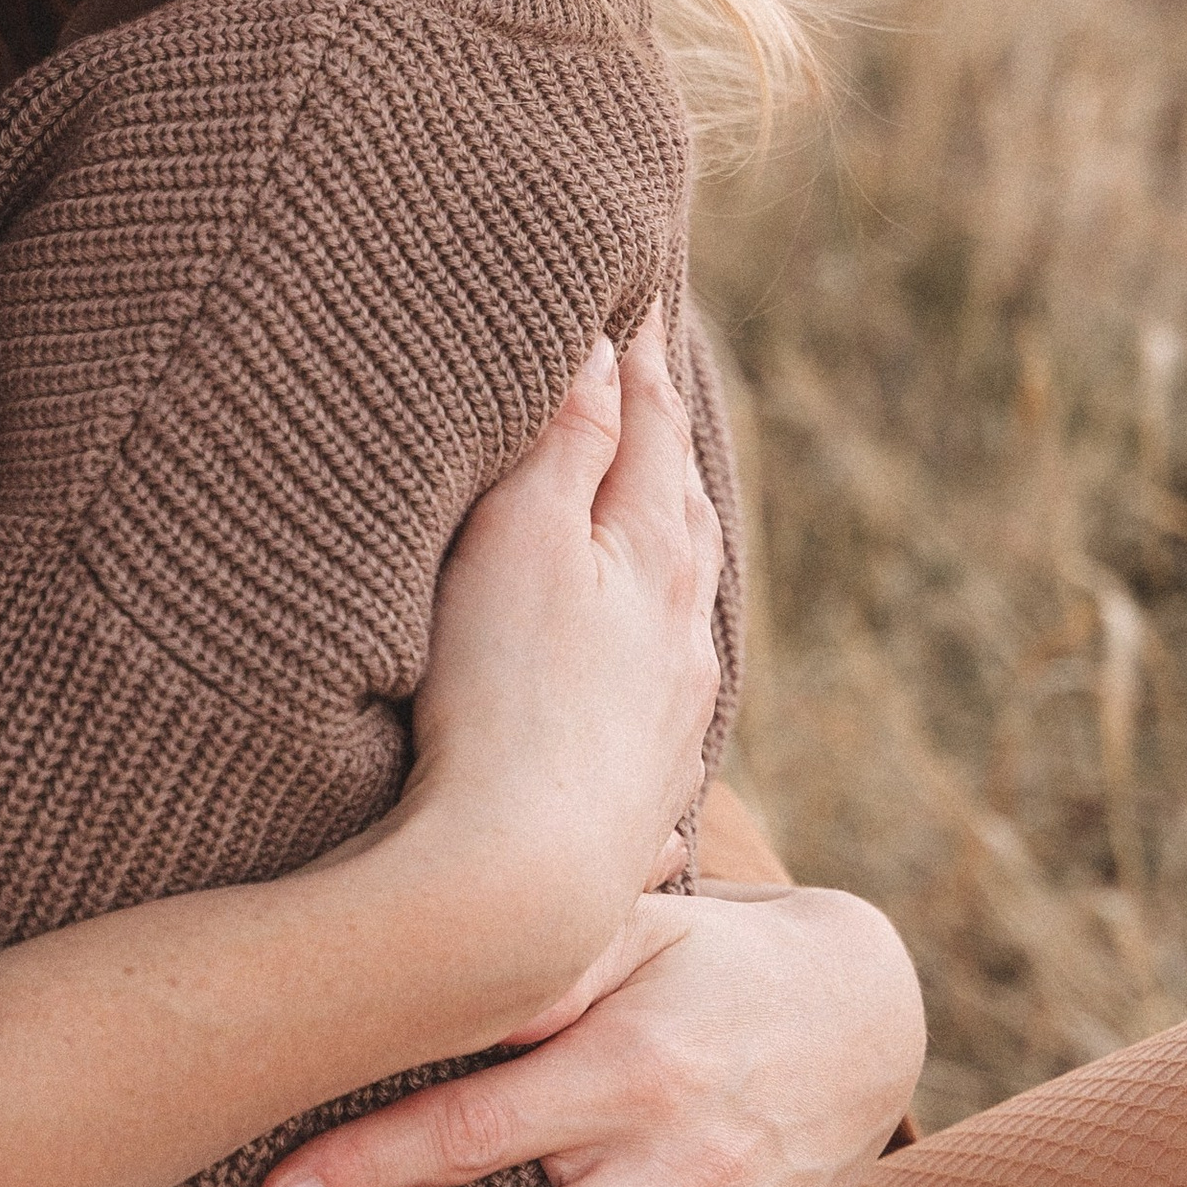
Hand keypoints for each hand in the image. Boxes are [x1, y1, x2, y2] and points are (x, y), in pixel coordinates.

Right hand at [395, 306, 723, 1002]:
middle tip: (655, 389)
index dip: (641, 364)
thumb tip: (608, 348)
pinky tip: (663, 694)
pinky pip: (665, 712)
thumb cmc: (502, 693)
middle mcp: (681, 635)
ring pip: (684, 615)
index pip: (652, 433)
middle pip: (682, 517)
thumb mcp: (522, 538)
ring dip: (671, 555)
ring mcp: (666, 720)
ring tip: (661, 523)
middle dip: (664, 448)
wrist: (518, 881)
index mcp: (654, 556)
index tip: (640, 304)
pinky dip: (662, 672)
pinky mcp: (639, 795)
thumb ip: (566, 442)